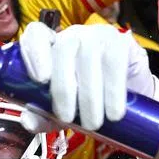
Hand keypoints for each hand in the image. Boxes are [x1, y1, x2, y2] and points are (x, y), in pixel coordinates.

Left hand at [17, 22, 153, 132]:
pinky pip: (114, 62)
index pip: (36, 34)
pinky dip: (113, 91)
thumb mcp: (63, 111)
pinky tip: (113, 113)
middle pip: (62, 51)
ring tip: (92, 124)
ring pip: (88, 59)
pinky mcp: (121, 42)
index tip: (40, 79)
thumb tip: (28, 122)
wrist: (130, 98)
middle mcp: (72, 37)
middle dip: (63, 89)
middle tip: (68, 120)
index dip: (34, 52)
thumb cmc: (89, 100)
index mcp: (50, 48)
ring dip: (89, 97)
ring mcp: (97, 36)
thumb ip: (42, 116)